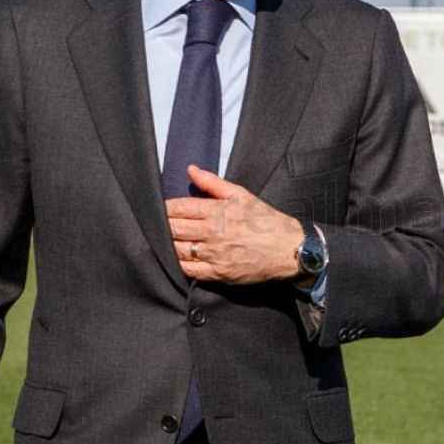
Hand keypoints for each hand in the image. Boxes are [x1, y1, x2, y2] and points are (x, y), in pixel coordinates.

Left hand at [166, 166, 303, 284]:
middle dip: (162, 226)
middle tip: (155, 224)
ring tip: (163, 240)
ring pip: (178, 250)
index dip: (165, 208)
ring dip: (167, 244)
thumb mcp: (241, 195)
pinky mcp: (218, 273)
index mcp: (217, 211)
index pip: (179, 208)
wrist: (288, 249)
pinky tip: (176, 258)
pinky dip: (178, 264)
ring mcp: (214, 255)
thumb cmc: (265, 220)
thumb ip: (213, 182)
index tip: (159, 208)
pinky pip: (190, 270)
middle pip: (174, 229)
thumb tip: (191, 170)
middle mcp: (213, 233)